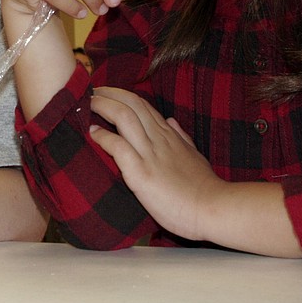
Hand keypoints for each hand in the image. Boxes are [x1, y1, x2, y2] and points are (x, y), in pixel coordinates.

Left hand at [88, 86, 224, 240]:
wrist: (215, 210)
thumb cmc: (204, 188)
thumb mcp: (194, 156)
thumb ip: (181, 138)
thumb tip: (170, 121)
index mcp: (169, 135)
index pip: (142, 105)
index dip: (121, 95)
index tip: (105, 93)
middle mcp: (159, 139)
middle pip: (131, 103)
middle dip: (108, 94)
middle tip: (90, 93)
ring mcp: (150, 154)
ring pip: (123, 117)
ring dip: (102, 107)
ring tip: (86, 104)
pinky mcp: (141, 173)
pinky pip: (118, 147)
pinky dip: (103, 138)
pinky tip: (92, 134)